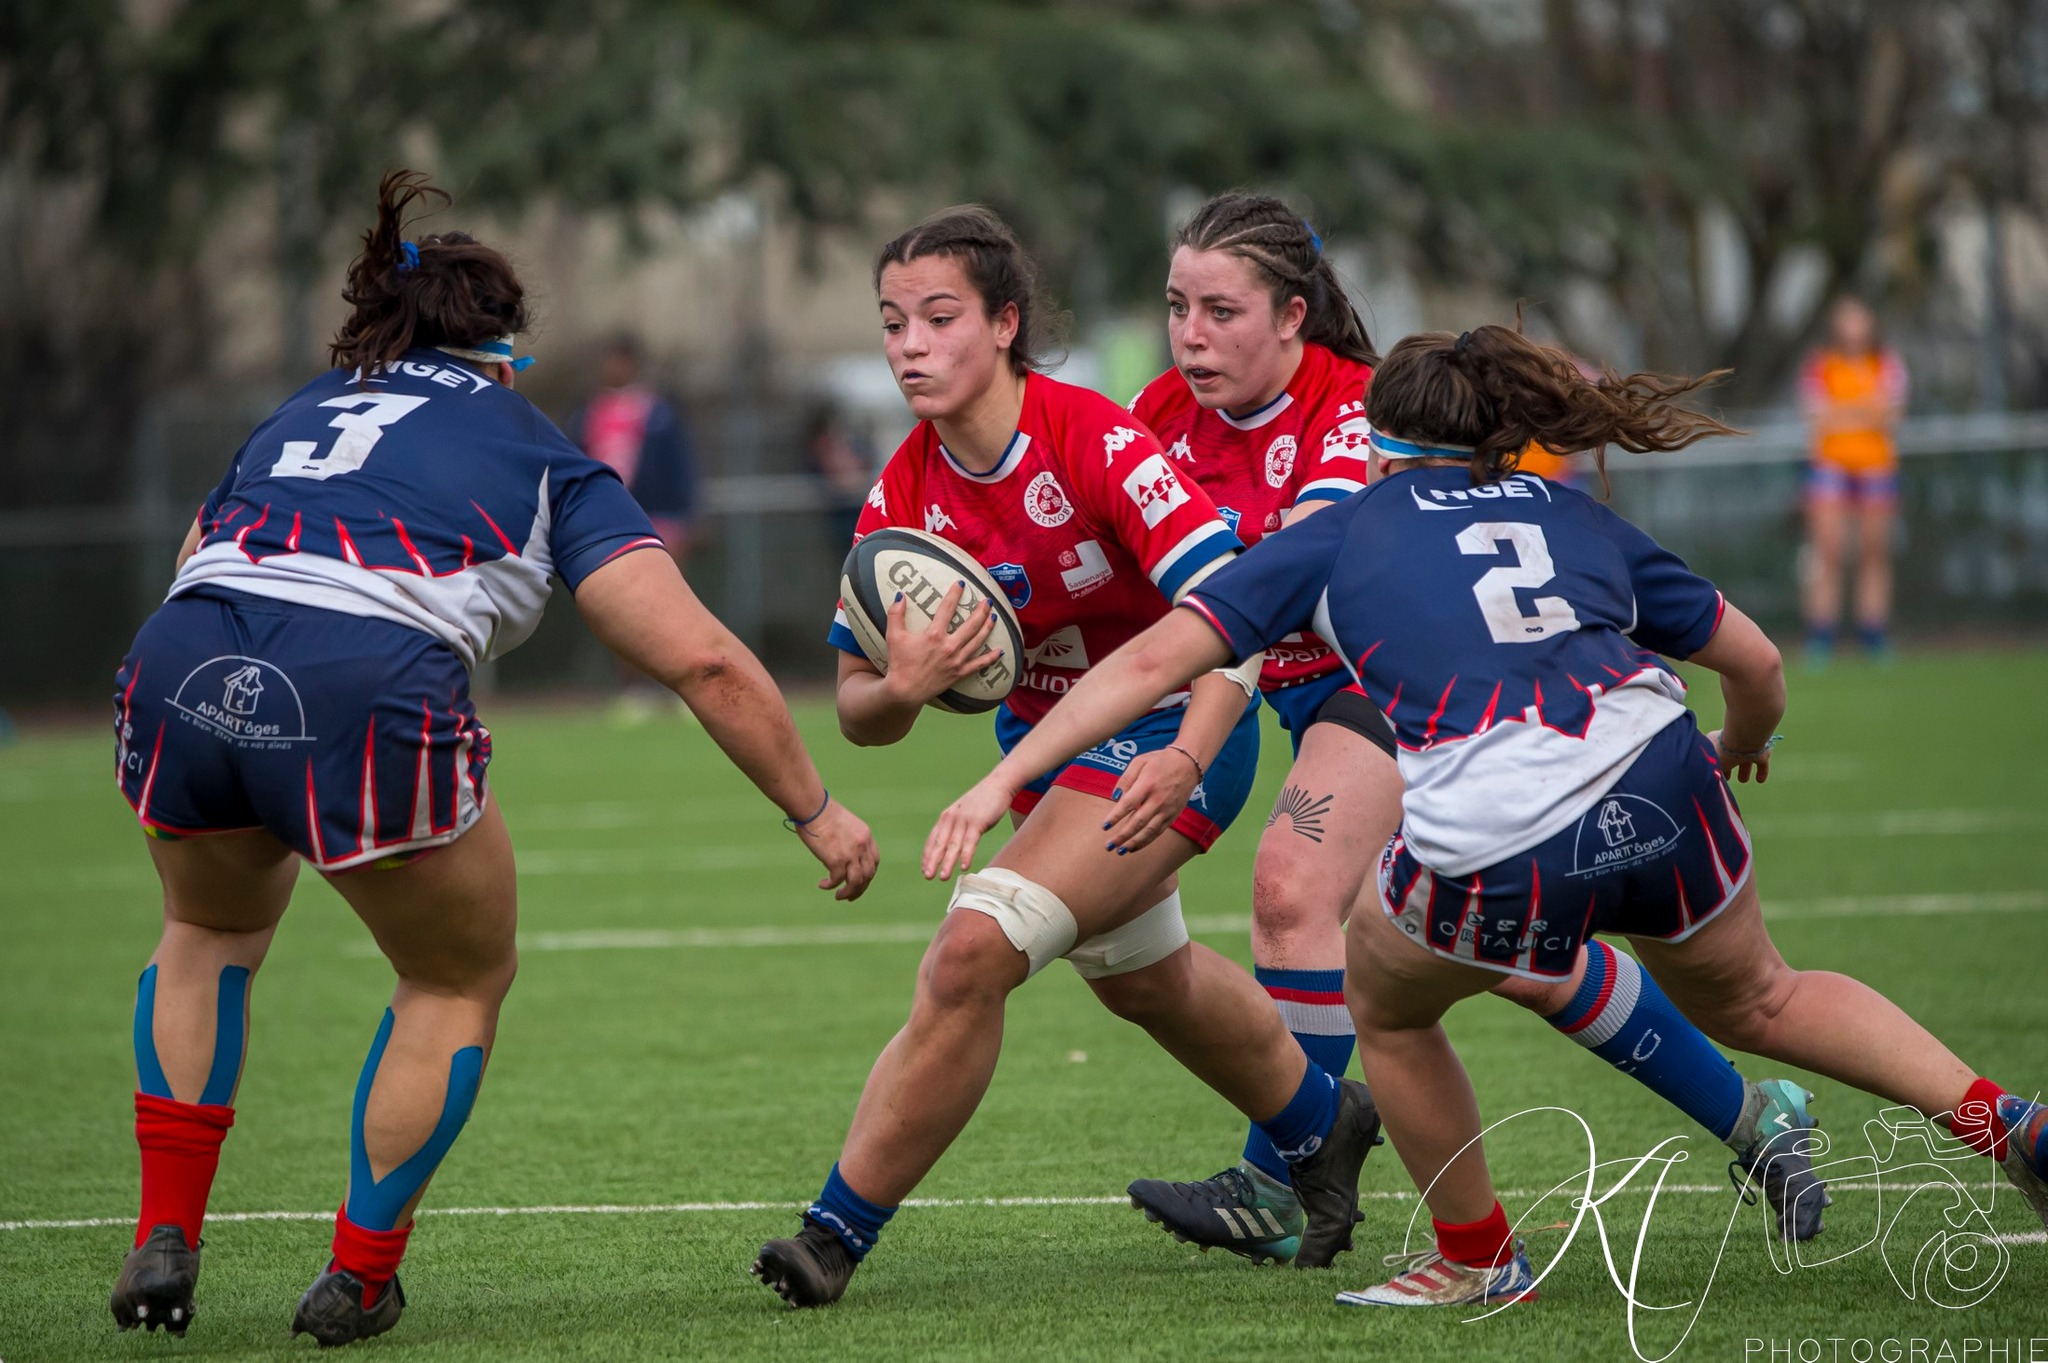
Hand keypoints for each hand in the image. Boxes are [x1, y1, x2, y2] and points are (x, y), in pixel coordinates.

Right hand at [796, 799, 879, 899]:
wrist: (813, 808)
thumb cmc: (821, 812)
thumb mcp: (844, 824)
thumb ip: (848, 839)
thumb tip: (840, 855)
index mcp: (866, 836)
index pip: (875, 860)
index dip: (869, 873)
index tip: (861, 880)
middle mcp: (862, 846)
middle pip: (869, 874)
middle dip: (861, 888)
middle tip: (850, 896)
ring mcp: (851, 854)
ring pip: (856, 882)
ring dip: (849, 892)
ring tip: (839, 896)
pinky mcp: (836, 860)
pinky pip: (837, 880)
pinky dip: (830, 885)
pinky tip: (823, 884)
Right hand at [882, 581, 999, 706]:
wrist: (905, 691)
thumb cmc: (900, 663)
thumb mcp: (894, 636)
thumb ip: (896, 614)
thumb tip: (900, 596)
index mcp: (934, 635)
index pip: (947, 608)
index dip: (955, 594)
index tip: (962, 584)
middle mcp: (949, 646)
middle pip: (971, 624)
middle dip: (981, 611)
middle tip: (987, 601)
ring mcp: (957, 660)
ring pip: (978, 641)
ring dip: (987, 628)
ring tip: (994, 617)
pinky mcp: (959, 673)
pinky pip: (979, 664)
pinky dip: (991, 658)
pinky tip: (1000, 651)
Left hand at [922, 775, 1018, 880]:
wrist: (998, 785)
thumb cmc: (981, 803)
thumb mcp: (964, 813)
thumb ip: (956, 827)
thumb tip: (952, 846)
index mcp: (946, 817)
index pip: (933, 839)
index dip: (928, 855)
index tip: (925, 870)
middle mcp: (951, 818)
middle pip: (939, 843)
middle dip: (933, 861)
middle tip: (928, 876)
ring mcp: (964, 820)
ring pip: (953, 845)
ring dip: (947, 862)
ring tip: (943, 877)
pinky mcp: (978, 821)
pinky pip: (970, 841)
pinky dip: (966, 854)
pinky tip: (964, 866)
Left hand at [1102, 746, 1200, 854]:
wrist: (1188, 764)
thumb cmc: (1160, 761)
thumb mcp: (1140, 761)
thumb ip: (1126, 778)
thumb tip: (1115, 797)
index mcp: (1148, 784)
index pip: (1128, 804)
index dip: (1116, 817)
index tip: (1104, 826)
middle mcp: (1158, 799)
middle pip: (1138, 822)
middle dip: (1122, 835)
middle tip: (1108, 845)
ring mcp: (1167, 809)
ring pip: (1149, 831)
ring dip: (1134, 842)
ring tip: (1120, 851)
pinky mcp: (1173, 815)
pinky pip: (1158, 831)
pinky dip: (1146, 841)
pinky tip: (1134, 847)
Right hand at [1708, 728, 1772, 784]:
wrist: (1743, 739)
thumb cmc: (1722, 750)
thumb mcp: (1711, 764)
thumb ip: (1712, 772)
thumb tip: (1714, 778)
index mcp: (1716, 742)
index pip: (1715, 755)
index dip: (1716, 765)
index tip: (1715, 774)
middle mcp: (1732, 743)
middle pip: (1731, 757)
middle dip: (1729, 767)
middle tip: (1727, 778)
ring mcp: (1747, 747)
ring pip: (1746, 760)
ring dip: (1745, 770)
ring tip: (1743, 780)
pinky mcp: (1762, 752)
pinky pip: (1761, 763)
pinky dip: (1761, 771)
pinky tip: (1760, 780)